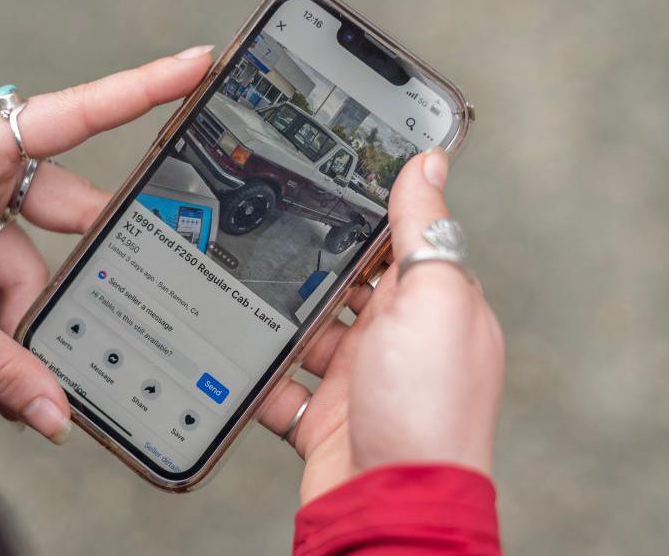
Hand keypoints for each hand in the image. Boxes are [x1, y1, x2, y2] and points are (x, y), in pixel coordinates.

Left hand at [0, 45, 214, 443]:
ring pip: (33, 274)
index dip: (143, 90)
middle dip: (74, 280)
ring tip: (19, 384)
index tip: (199, 66)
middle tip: (114, 314)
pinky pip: (4, 296)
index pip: (77, 115)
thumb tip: (55, 413)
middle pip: (64, 219)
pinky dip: (3, 337)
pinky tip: (5, 379)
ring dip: (23, 329)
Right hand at [258, 149, 504, 503]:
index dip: (368, 210)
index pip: (401, 241)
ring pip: (306, 331)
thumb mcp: (432, 298)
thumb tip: (429, 163)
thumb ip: (424, 229)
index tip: (327, 176)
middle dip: (310, 263)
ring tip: (242, 285)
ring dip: (278, 317)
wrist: (388, 505)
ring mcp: (358, 379)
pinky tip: (234, 352)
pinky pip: (281, 385)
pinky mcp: (322, 416)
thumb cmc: (428, 408)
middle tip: (268, 228)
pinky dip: (258, 373)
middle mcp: (399, 340)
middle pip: (346, 284)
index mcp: (434, 304)